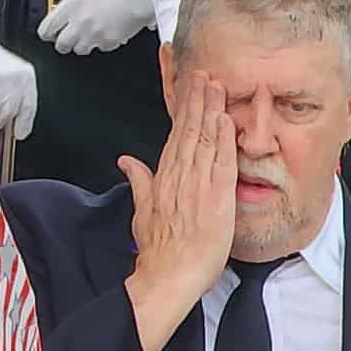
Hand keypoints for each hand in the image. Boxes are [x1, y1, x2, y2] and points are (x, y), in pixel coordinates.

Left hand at [37, 0, 154, 56]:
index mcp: (70, 7)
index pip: (47, 29)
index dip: (46, 32)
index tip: (48, 32)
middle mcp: (79, 24)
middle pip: (61, 45)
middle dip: (62, 42)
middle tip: (67, 37)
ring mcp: (94, 35)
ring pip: (79, 50)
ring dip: (81, 44)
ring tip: (88, 33)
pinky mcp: (109, 43)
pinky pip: (100, 48)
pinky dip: (101, 43)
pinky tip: (105, 31)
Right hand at [120, 71, 236, 350]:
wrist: (167, 277)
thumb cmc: (157, 250)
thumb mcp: (142, 211)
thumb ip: (138, 181)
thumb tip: (125, 160)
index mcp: (162, 179)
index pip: (174, 136)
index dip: (183, 110)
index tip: (189, 87)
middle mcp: (178, 178)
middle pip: (188, 131)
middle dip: (196, 100)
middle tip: (204, 73)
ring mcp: (196, 187)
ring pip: (203, 141)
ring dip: (210, 111)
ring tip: (216, 86)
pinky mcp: (215, 200)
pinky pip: (220, 164)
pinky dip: (223, 141)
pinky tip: (225, 120)